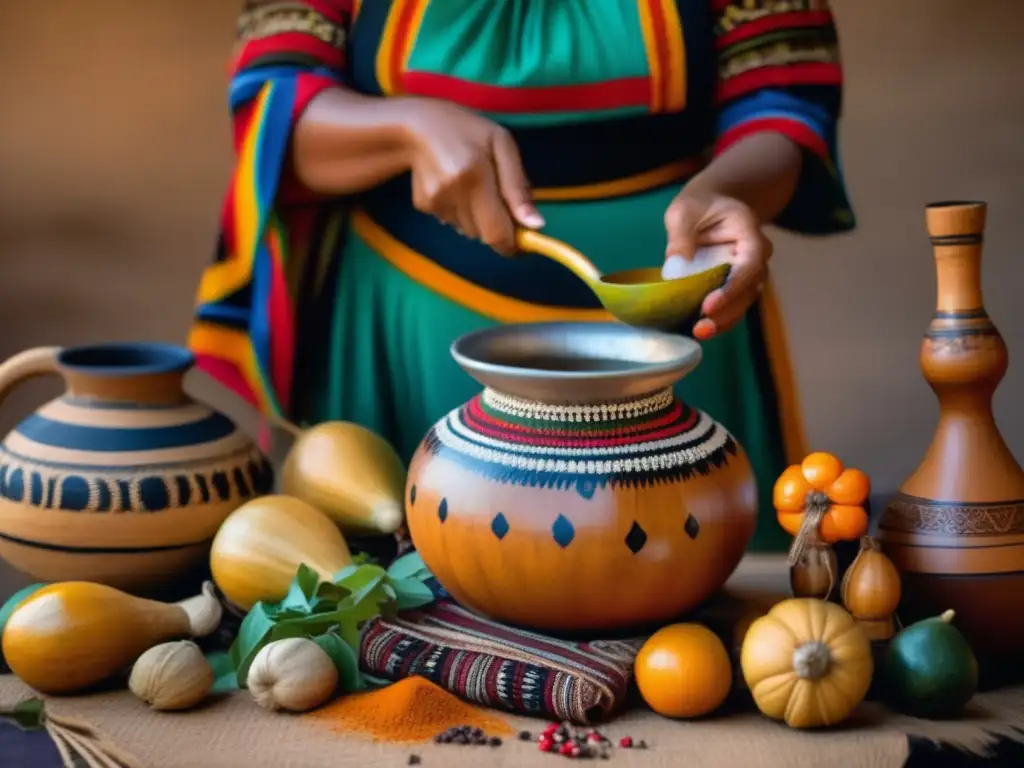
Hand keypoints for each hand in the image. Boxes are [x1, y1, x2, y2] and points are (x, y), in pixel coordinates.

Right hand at [402, 99, 543, 253]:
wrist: (417, 124)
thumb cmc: (467, 130)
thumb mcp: (502, 145)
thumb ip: (518, 187)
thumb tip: (536, 226)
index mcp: (475, 177)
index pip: (497, 233)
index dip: (513, 245)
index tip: (524, 242)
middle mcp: (452, 195)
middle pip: (485, 235)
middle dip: (498, 224)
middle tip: (498, 196)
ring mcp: (435, 203)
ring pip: (470, 230)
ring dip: (479, 217)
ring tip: (473, 184)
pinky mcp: (424, 206)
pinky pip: (453, 222)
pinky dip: (461, 211)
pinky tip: (455, 184)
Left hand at [663, 189, 772, 340]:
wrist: (710, 205)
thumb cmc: (698, 205)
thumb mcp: (683, 211)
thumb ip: (681, 234)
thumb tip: (676, 264)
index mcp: (749, 232)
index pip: (749, 263)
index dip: (732, 286)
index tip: (709, 304)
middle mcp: (755, 255)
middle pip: (749, 288)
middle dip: (727, 311)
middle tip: (701, 327)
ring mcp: (747, 272)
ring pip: (743, 301)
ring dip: (724, 321)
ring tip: (700, 333)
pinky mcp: (735, 284)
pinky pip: (732, 305)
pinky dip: (719, 319)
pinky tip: (699, 330)